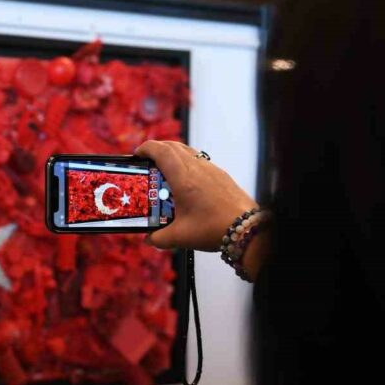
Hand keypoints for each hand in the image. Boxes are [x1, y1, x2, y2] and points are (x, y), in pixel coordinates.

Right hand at [135, 141, 257, 251]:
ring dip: (173, 154)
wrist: (246, 228)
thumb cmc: (214, 228)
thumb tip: (149, 238)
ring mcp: (211, 169)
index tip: (137, 154)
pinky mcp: (221, 175)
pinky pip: (200, 160)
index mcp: (183, 178)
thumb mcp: (179, 237)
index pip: (161, 151)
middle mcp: (197, 168)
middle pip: (173, 146)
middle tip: (147, 160)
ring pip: (188, 151)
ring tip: (164, 169)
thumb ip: (158, 238)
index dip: (146, 148)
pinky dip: (187, 163)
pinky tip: (185, 182)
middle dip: (157, 149)